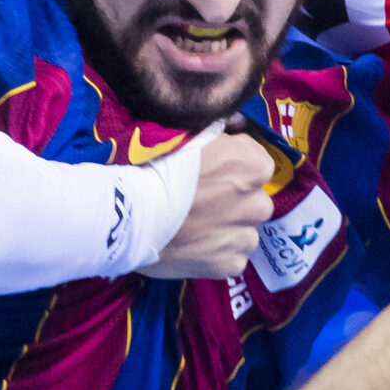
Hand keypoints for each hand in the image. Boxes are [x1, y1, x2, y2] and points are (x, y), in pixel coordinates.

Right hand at [141, 132, 274, 278]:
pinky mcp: (230, 265)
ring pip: (243, 233)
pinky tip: (192, 248)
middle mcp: (257, 202)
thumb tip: (236, 124)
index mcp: (253, 165)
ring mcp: (245, 237)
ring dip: (226, 231)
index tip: (211, 174)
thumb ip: (219, 131)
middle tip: (201, 205)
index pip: (257, 165)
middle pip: (253, 202)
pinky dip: (215, 255)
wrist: (131, 214)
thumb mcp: (188, 134)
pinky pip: (230, 258)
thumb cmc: (155, 166)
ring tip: (194, 230)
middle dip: (234, 203)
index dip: (233, 170)